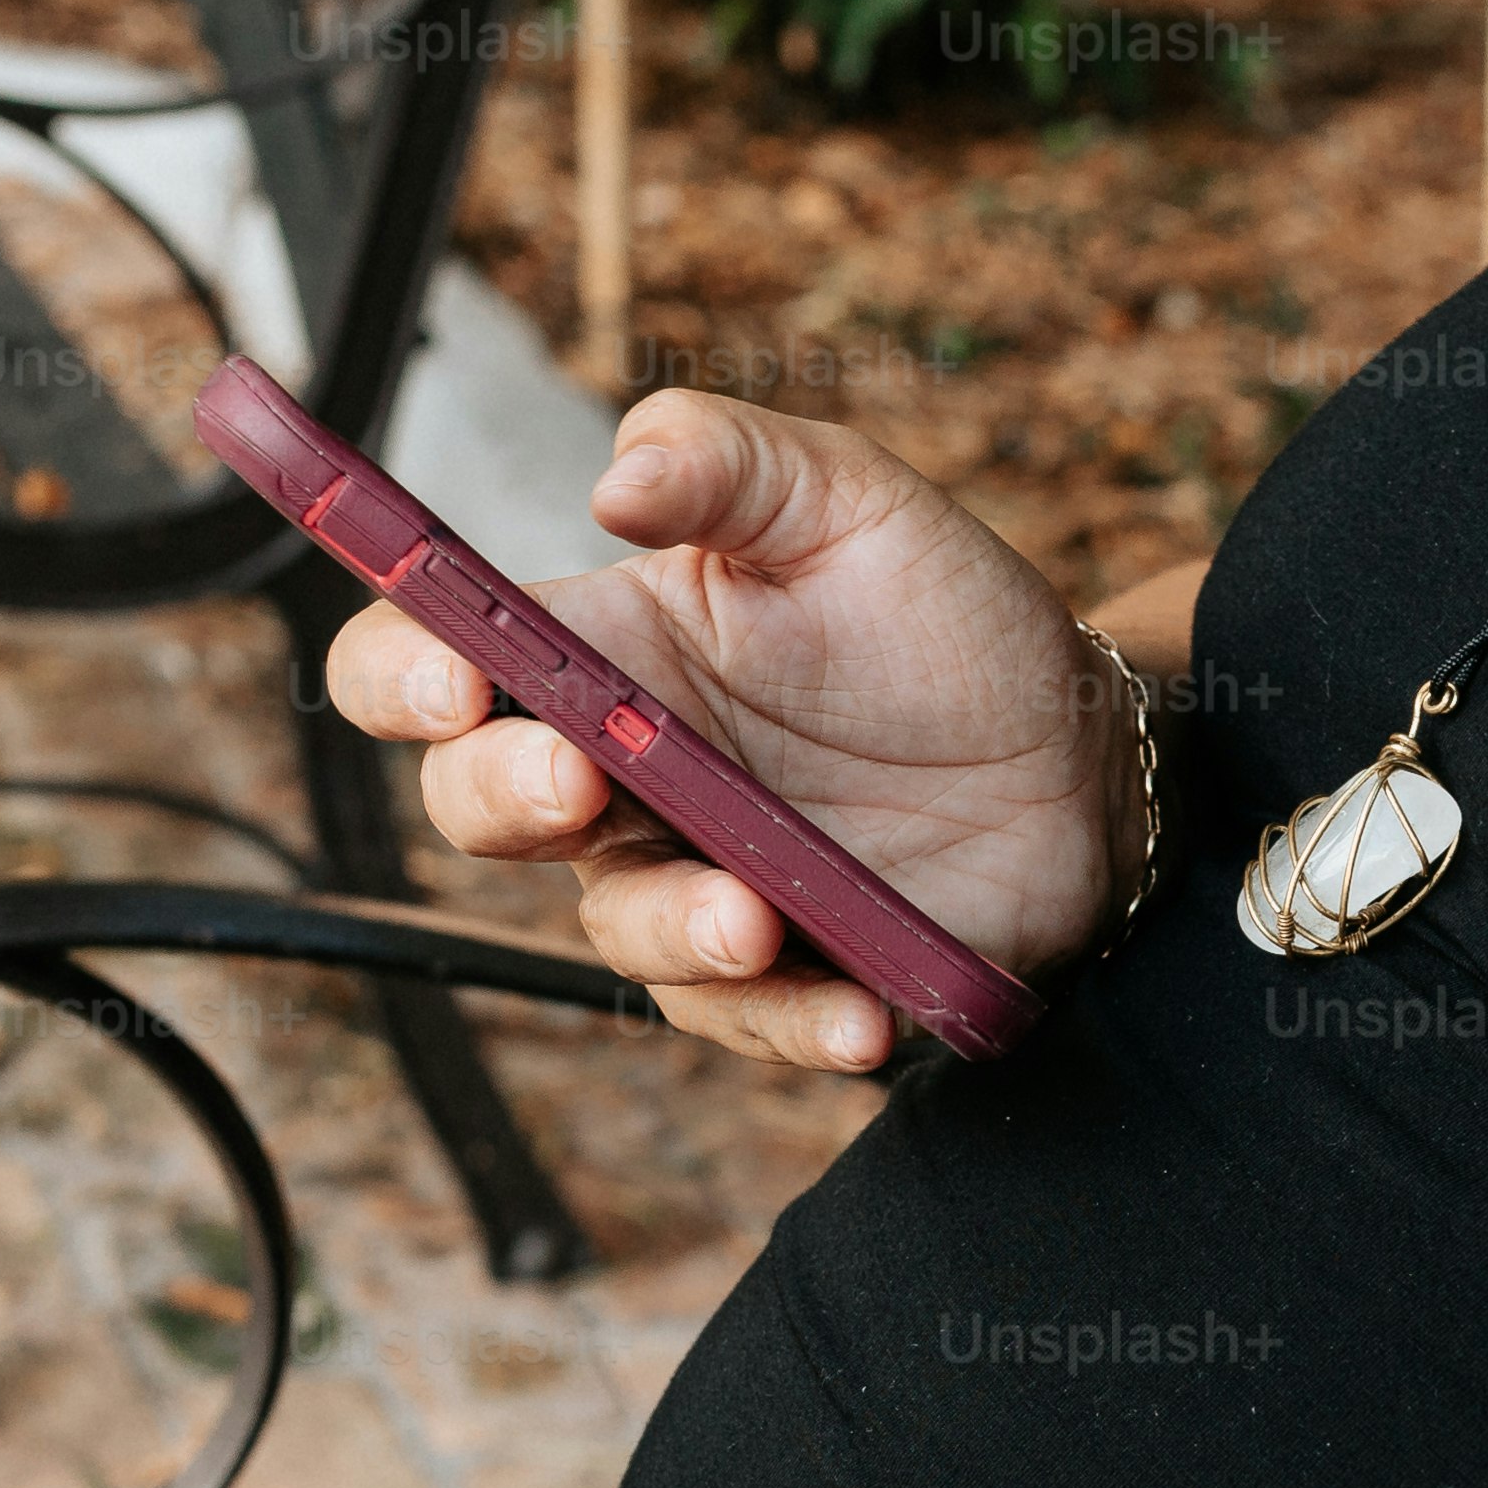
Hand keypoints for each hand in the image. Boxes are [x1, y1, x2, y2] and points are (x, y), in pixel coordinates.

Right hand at [317, 392, 1145, 1072]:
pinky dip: (799, 1026)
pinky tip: (860, 1015)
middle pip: (480, 804)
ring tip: (754, 918)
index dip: (404, 672)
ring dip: (672, 926)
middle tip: (578, 777)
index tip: (459, 679)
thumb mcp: (846, 499)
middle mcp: (620, 778)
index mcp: (599, 651)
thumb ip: (728, 460)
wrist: (1083, 746)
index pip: (429, 660)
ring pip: (618, 928)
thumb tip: (616, 481)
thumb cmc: (940, 616)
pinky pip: (755, 1023)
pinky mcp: (783, 978)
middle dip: (505, 795)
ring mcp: (692, 884)